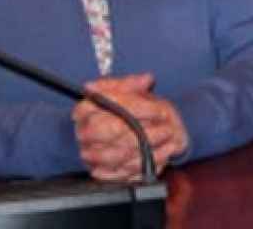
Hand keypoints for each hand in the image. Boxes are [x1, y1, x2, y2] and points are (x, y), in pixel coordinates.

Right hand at [73, 74, 188, 181]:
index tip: (158, 110)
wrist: (133, 130)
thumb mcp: (130, 90)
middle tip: (166, 128)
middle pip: (110, 133)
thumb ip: (134, 83)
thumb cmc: (130, 108)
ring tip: (168, 139)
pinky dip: (147, 164)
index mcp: (85, 109)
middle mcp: (84, 133)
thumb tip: (145, 80)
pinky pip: (124, 172)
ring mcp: (91, 155)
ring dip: (149, 148)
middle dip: (143, 132)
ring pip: (118, 156)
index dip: (135, 109)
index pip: (106, 107)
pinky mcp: (102, 173)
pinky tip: (164, 153)